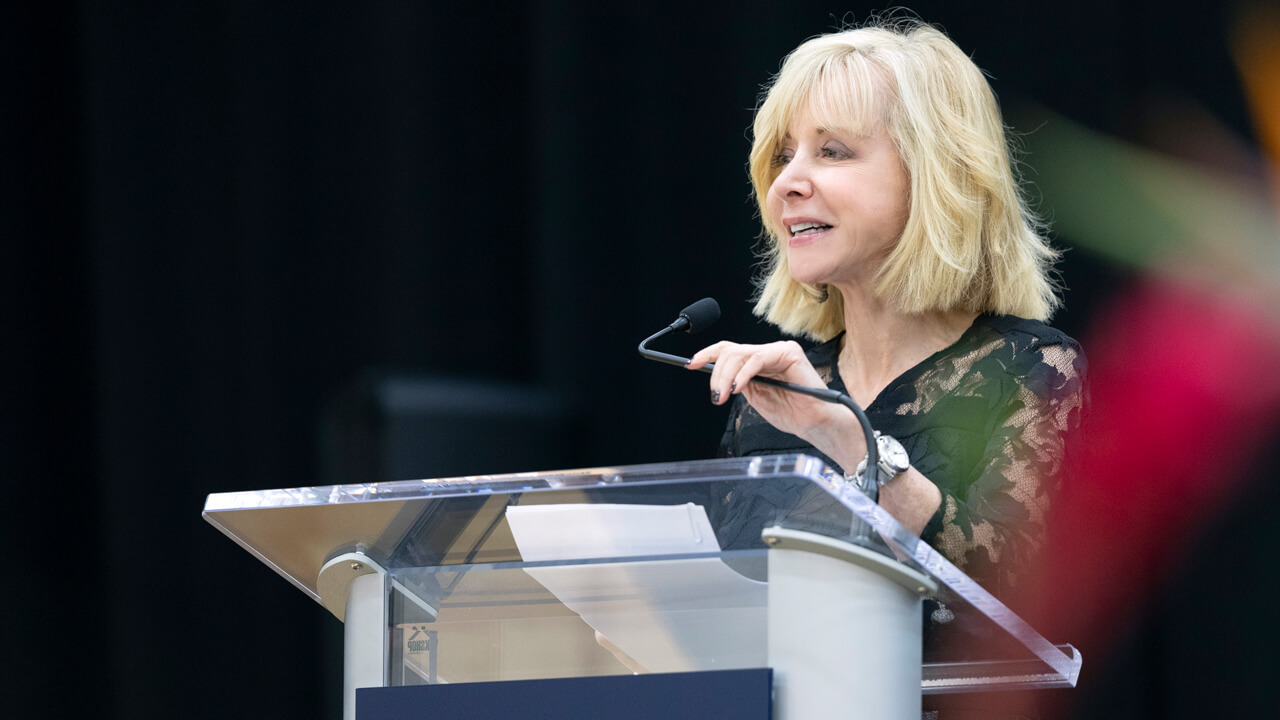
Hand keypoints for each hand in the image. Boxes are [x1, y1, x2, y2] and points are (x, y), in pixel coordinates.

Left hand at [687, 341, 858, 454]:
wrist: (816, 423)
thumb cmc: (792, 413)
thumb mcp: (756, 398)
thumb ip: (739, 383)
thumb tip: (718, 376)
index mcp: (759, 362)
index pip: (729, 351)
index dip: (707, 355)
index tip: (691, 364)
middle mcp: (768, 352)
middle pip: (730, 350)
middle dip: (716, 372)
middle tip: (715, 394)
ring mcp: (779, 350)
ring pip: (740, 354)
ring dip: (726, 376)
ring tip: (724, 394)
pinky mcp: (789, 353)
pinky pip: (757, 359)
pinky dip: (743, 374)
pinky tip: (737, 387)